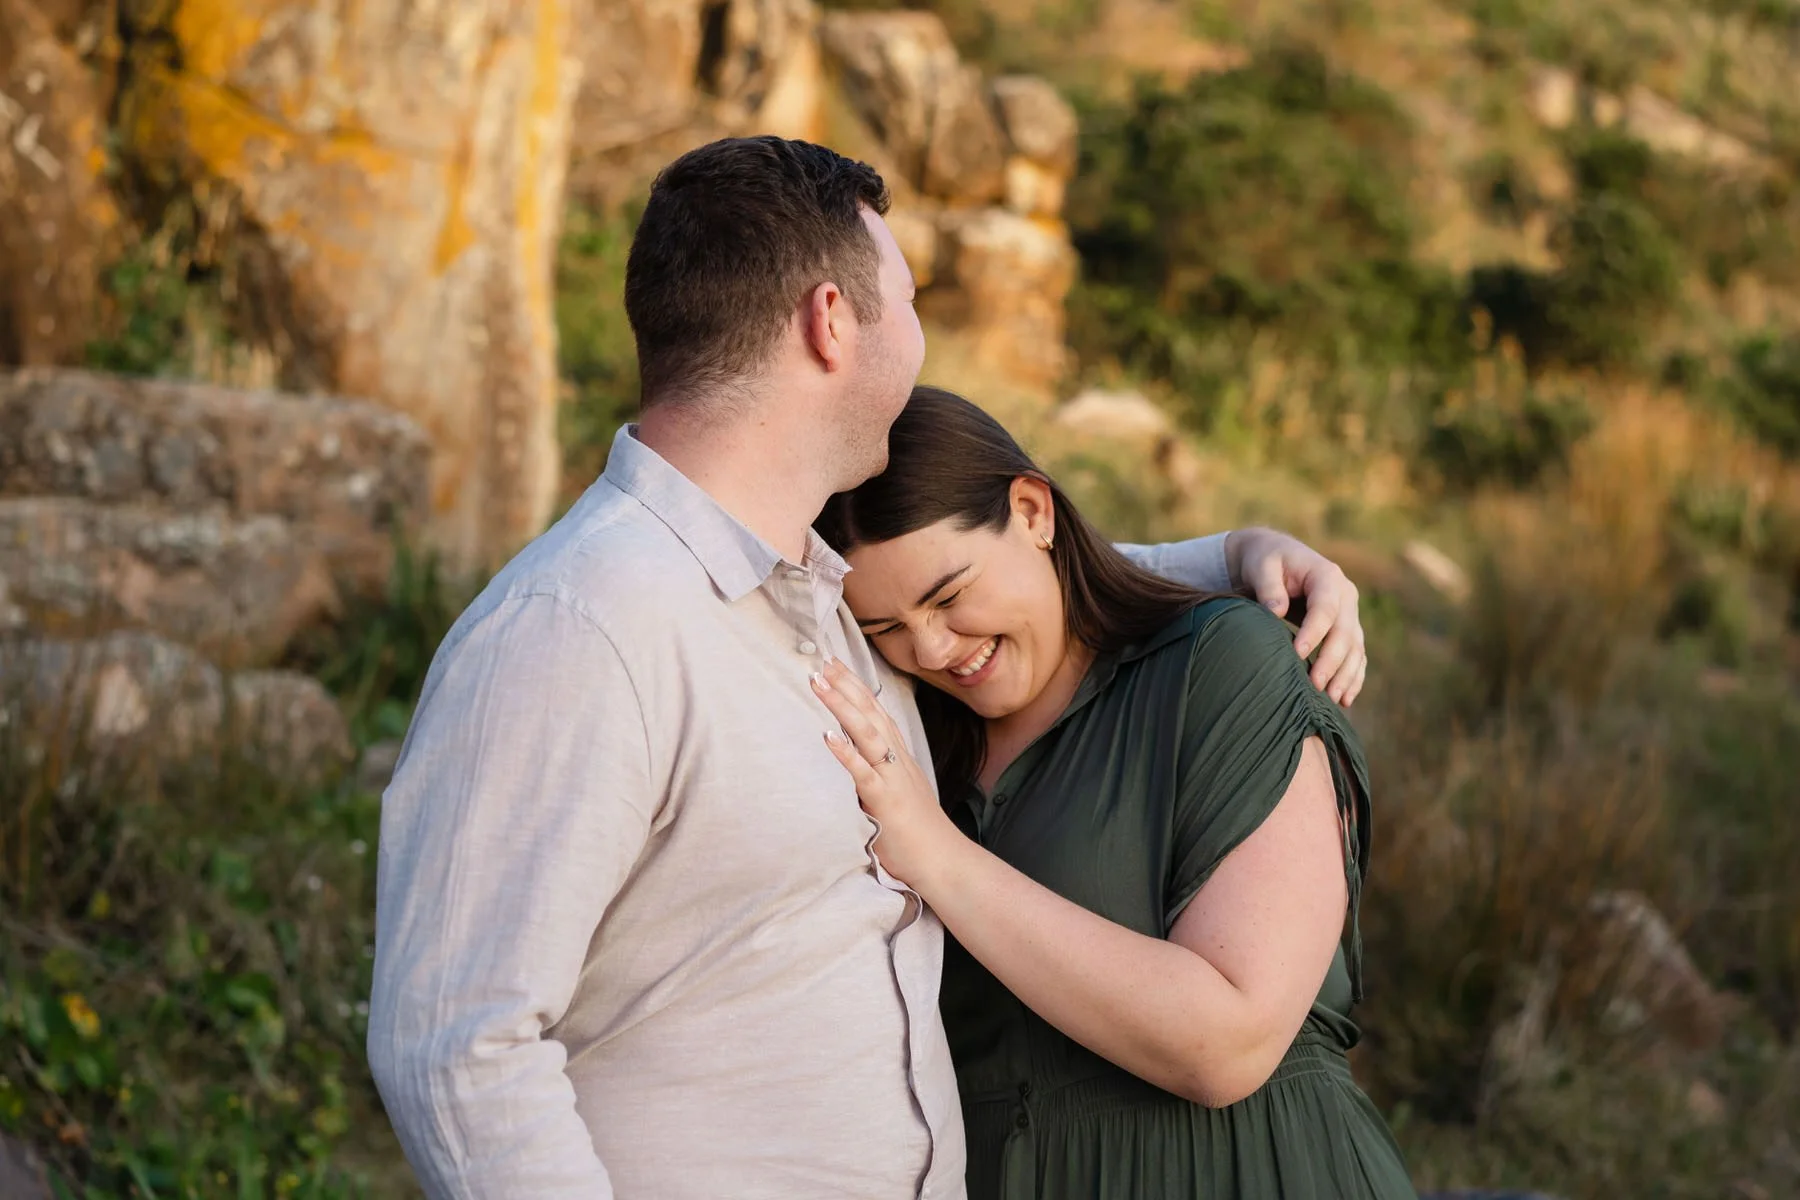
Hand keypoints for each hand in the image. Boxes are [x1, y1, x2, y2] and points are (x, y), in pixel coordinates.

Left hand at [811, 657, 960, 892]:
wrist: (944, 860)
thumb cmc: (920, 834)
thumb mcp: (900, 795)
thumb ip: (881, 777)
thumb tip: (859, 768)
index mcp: (899, 759)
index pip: (878, 714)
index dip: (858, 689)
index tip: (837, 668)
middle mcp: (896, 762)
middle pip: (871, 714)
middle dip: (846, 686)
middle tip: (823, 662)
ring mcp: (891, 779)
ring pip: (866, 733)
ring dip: (842, 706)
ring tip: (819, 683)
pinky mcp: (885, 801)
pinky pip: (863, 772)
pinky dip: (845, 752)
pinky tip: (828, 735)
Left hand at [1225, 528, 1366, 706]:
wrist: (1276, 557)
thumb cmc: (1265, 561)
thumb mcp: (1262, 566)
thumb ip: (1269, 586)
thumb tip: (1275, 611)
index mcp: (1327, 576)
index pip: (1325, 608)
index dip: (1314, 632)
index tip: (1297, 654)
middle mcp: (1345, 595)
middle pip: (1345, 632)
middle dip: (1332, 661)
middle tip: (1315, 686)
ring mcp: (1349, 613)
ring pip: (1355, 647)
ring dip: (1346, 675)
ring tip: (1332, 699)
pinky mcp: (1347, 628)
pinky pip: (1356, 654)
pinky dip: (1353, 676)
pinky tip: (1345, 699)